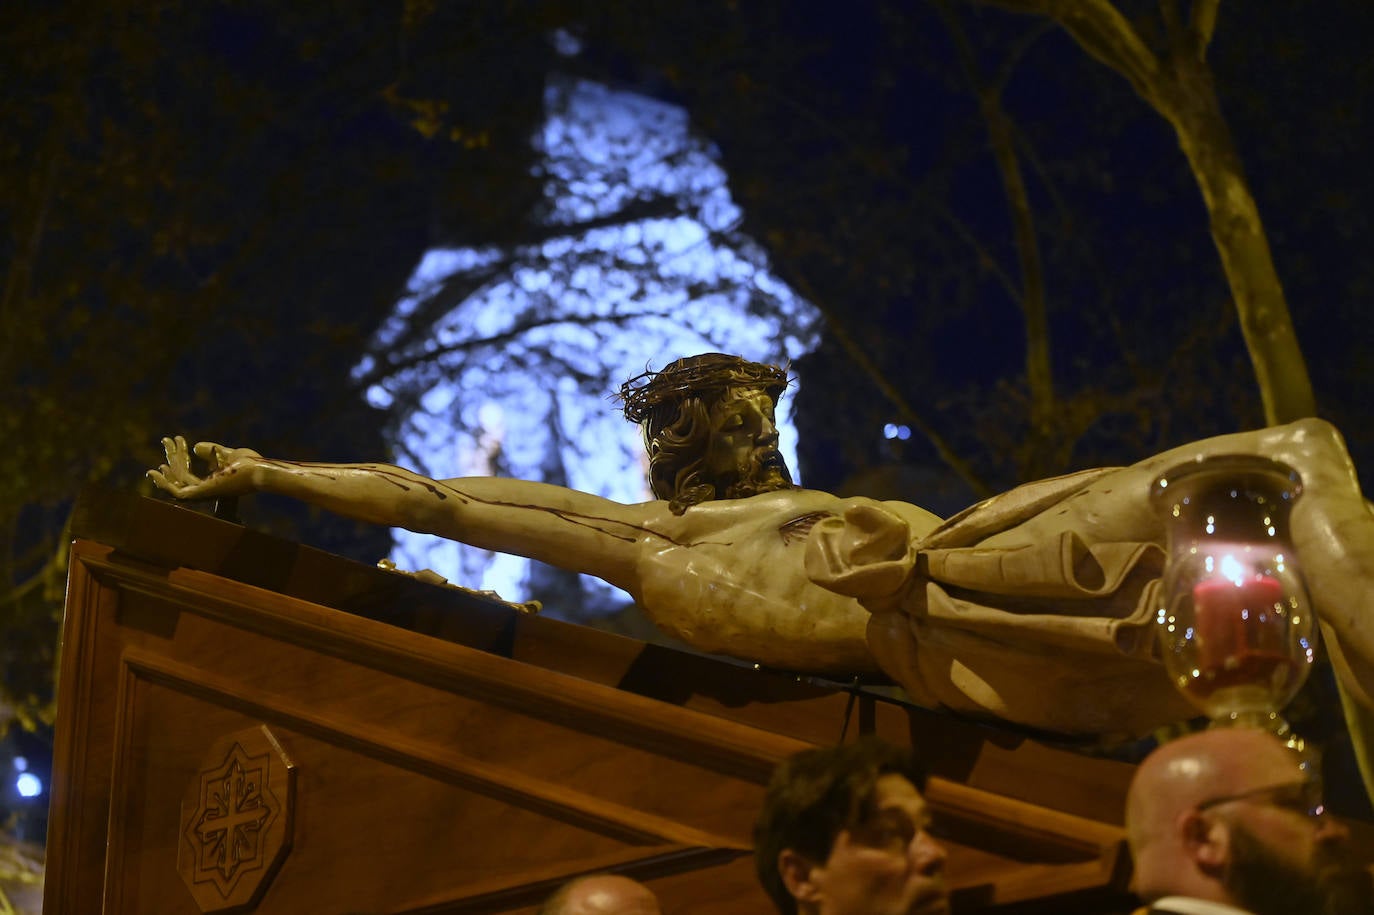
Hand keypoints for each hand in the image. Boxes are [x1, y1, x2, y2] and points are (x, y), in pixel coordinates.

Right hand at [148, 436, 262, 499]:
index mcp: (212, 484)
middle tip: (167, 439)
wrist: (259, 471)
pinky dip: (164, 483)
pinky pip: (176, 492)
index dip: (181, 457)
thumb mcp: (227, 454)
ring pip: (178, 480)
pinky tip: (157, 469)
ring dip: (170, 461)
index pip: (189, 474)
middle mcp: (205, 492)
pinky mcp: (201, 494)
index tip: (177, 440)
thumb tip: (196, 447)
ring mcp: (203, 495)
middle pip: (181, 476)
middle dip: (174, 456)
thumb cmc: (251, 465)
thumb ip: (212, 452)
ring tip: (166, 444)